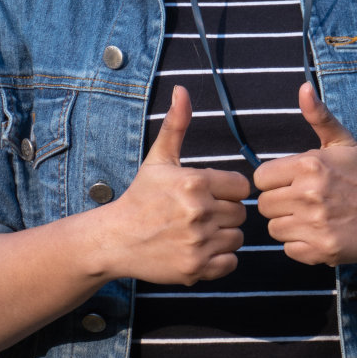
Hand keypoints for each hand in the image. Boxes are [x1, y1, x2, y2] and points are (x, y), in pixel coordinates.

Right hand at [101, 85, 248, 284]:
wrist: (114, 240)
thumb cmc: (141, 197)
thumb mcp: (159, 159)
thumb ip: (177, 124)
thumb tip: (182, 89)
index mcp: (195, 182)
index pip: (242, 188)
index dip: (227, 191)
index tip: (208, 195)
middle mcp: (198, 212)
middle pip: (240, 214)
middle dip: (223, 214)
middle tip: (198, 216)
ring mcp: (197, 242)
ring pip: (236, 239)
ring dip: (222, 237)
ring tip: (196, 232)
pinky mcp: (195, 268)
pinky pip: (230, 263)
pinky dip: (218, 260)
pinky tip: (197, 249)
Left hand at [254, 83, 356, 266]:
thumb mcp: (342, 141)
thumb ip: (318, 116)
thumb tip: (303, 87)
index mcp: (309, 165)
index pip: (260, 179)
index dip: (274, 181)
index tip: (292, 183)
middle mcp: (309, 194)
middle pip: (264, 206)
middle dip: (281, 203)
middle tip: (305, 201)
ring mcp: (316, 225)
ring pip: (274, 229)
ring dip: (289, 225)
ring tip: (312, 217)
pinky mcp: (322, 250)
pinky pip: (289, 250)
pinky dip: (301, 245)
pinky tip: (319, 233)